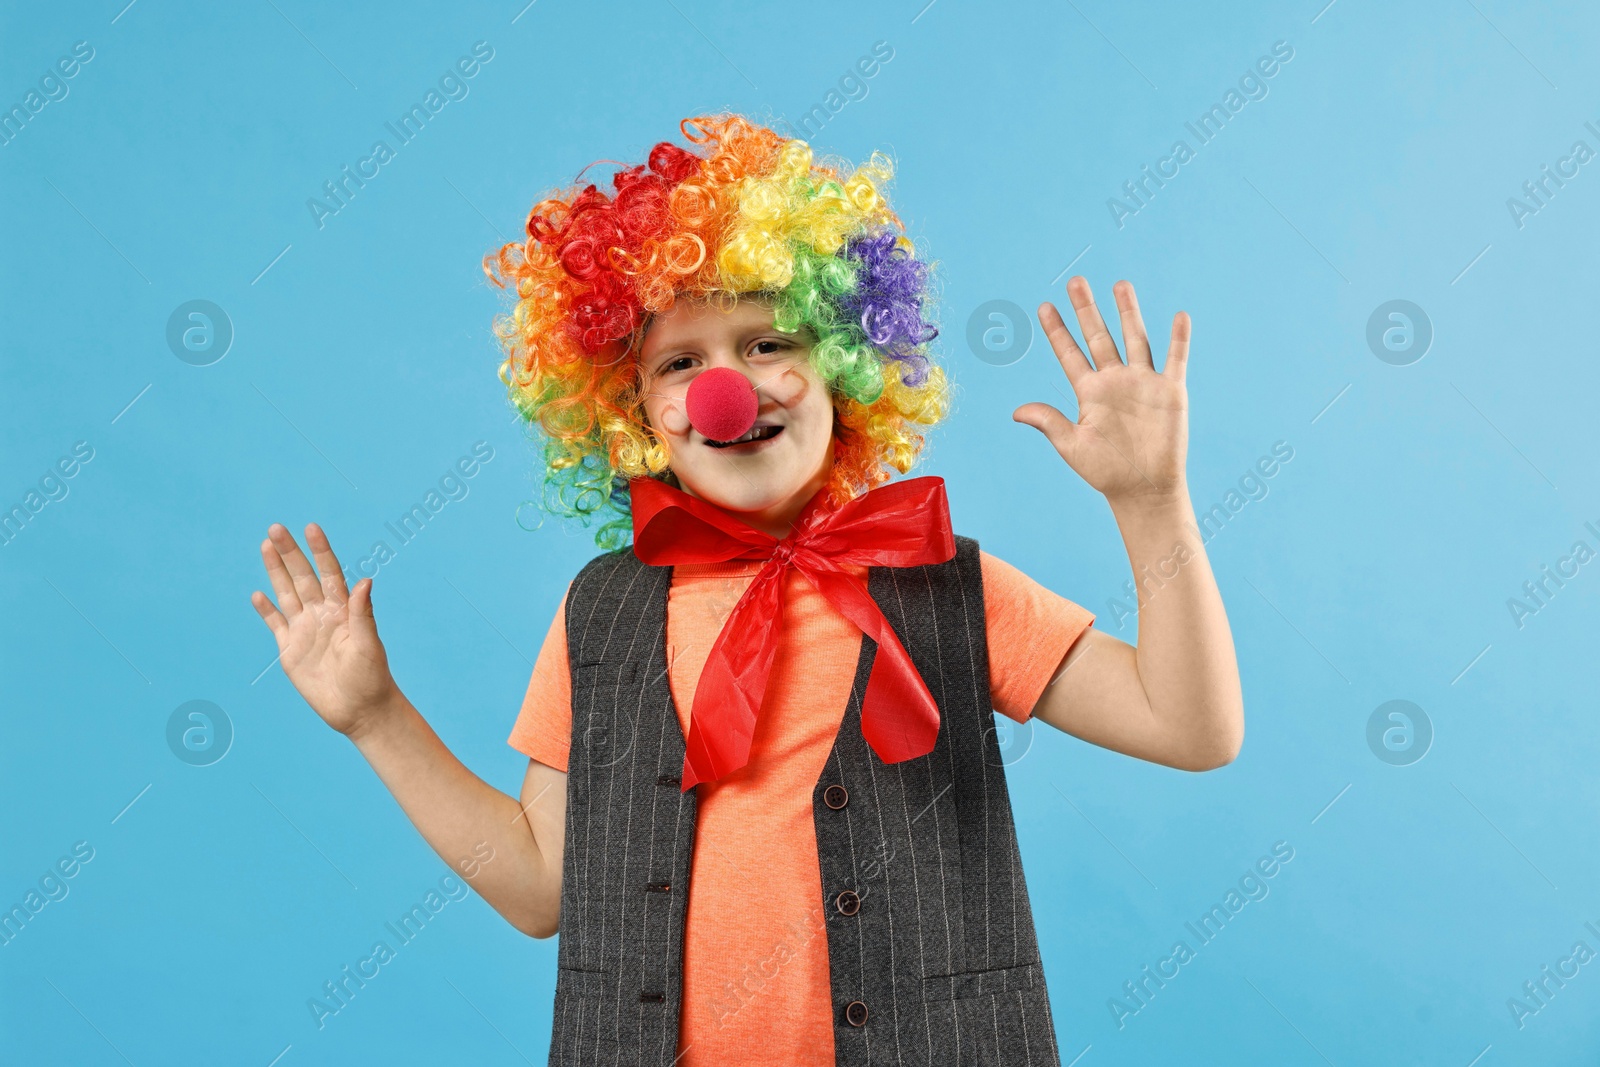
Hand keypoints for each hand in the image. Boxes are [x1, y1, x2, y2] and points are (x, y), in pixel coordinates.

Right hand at [250, 523, 399, 737]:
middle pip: (303, 577)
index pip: (329, 573)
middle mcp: (322, 615)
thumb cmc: (371, 677)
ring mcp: (305, 631)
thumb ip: (363, 614)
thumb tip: (365, 581)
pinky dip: (266, 610)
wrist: (360, 710)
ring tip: (266, 545)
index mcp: (343, 610)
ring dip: (276, 571)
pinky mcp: (290, 650)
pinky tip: (258, 594)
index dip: (320, 551)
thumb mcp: (368, 645)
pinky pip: (276, 624)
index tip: (311, 528)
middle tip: (276, 528)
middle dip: (290, 553)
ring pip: (287, 594)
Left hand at [1013, 277, 1189, 507]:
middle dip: (1087, 309)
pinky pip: (1175, 359)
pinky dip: (1179, 338)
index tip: (1044, 307)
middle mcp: (1114, 381)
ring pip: (1134, 338)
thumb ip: (1049, 423)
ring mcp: (1142, 383)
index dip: (1057, 331)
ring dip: (1128, 312)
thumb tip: (1016, 411)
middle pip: (1098, 336)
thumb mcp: (1072, 445)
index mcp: (1089, 392)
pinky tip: (1180, 315)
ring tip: (1120, 284)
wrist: (1143, 489)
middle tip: (1075, 281)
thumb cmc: (1106, 471)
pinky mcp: (1170, 391)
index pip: (1070, 353)